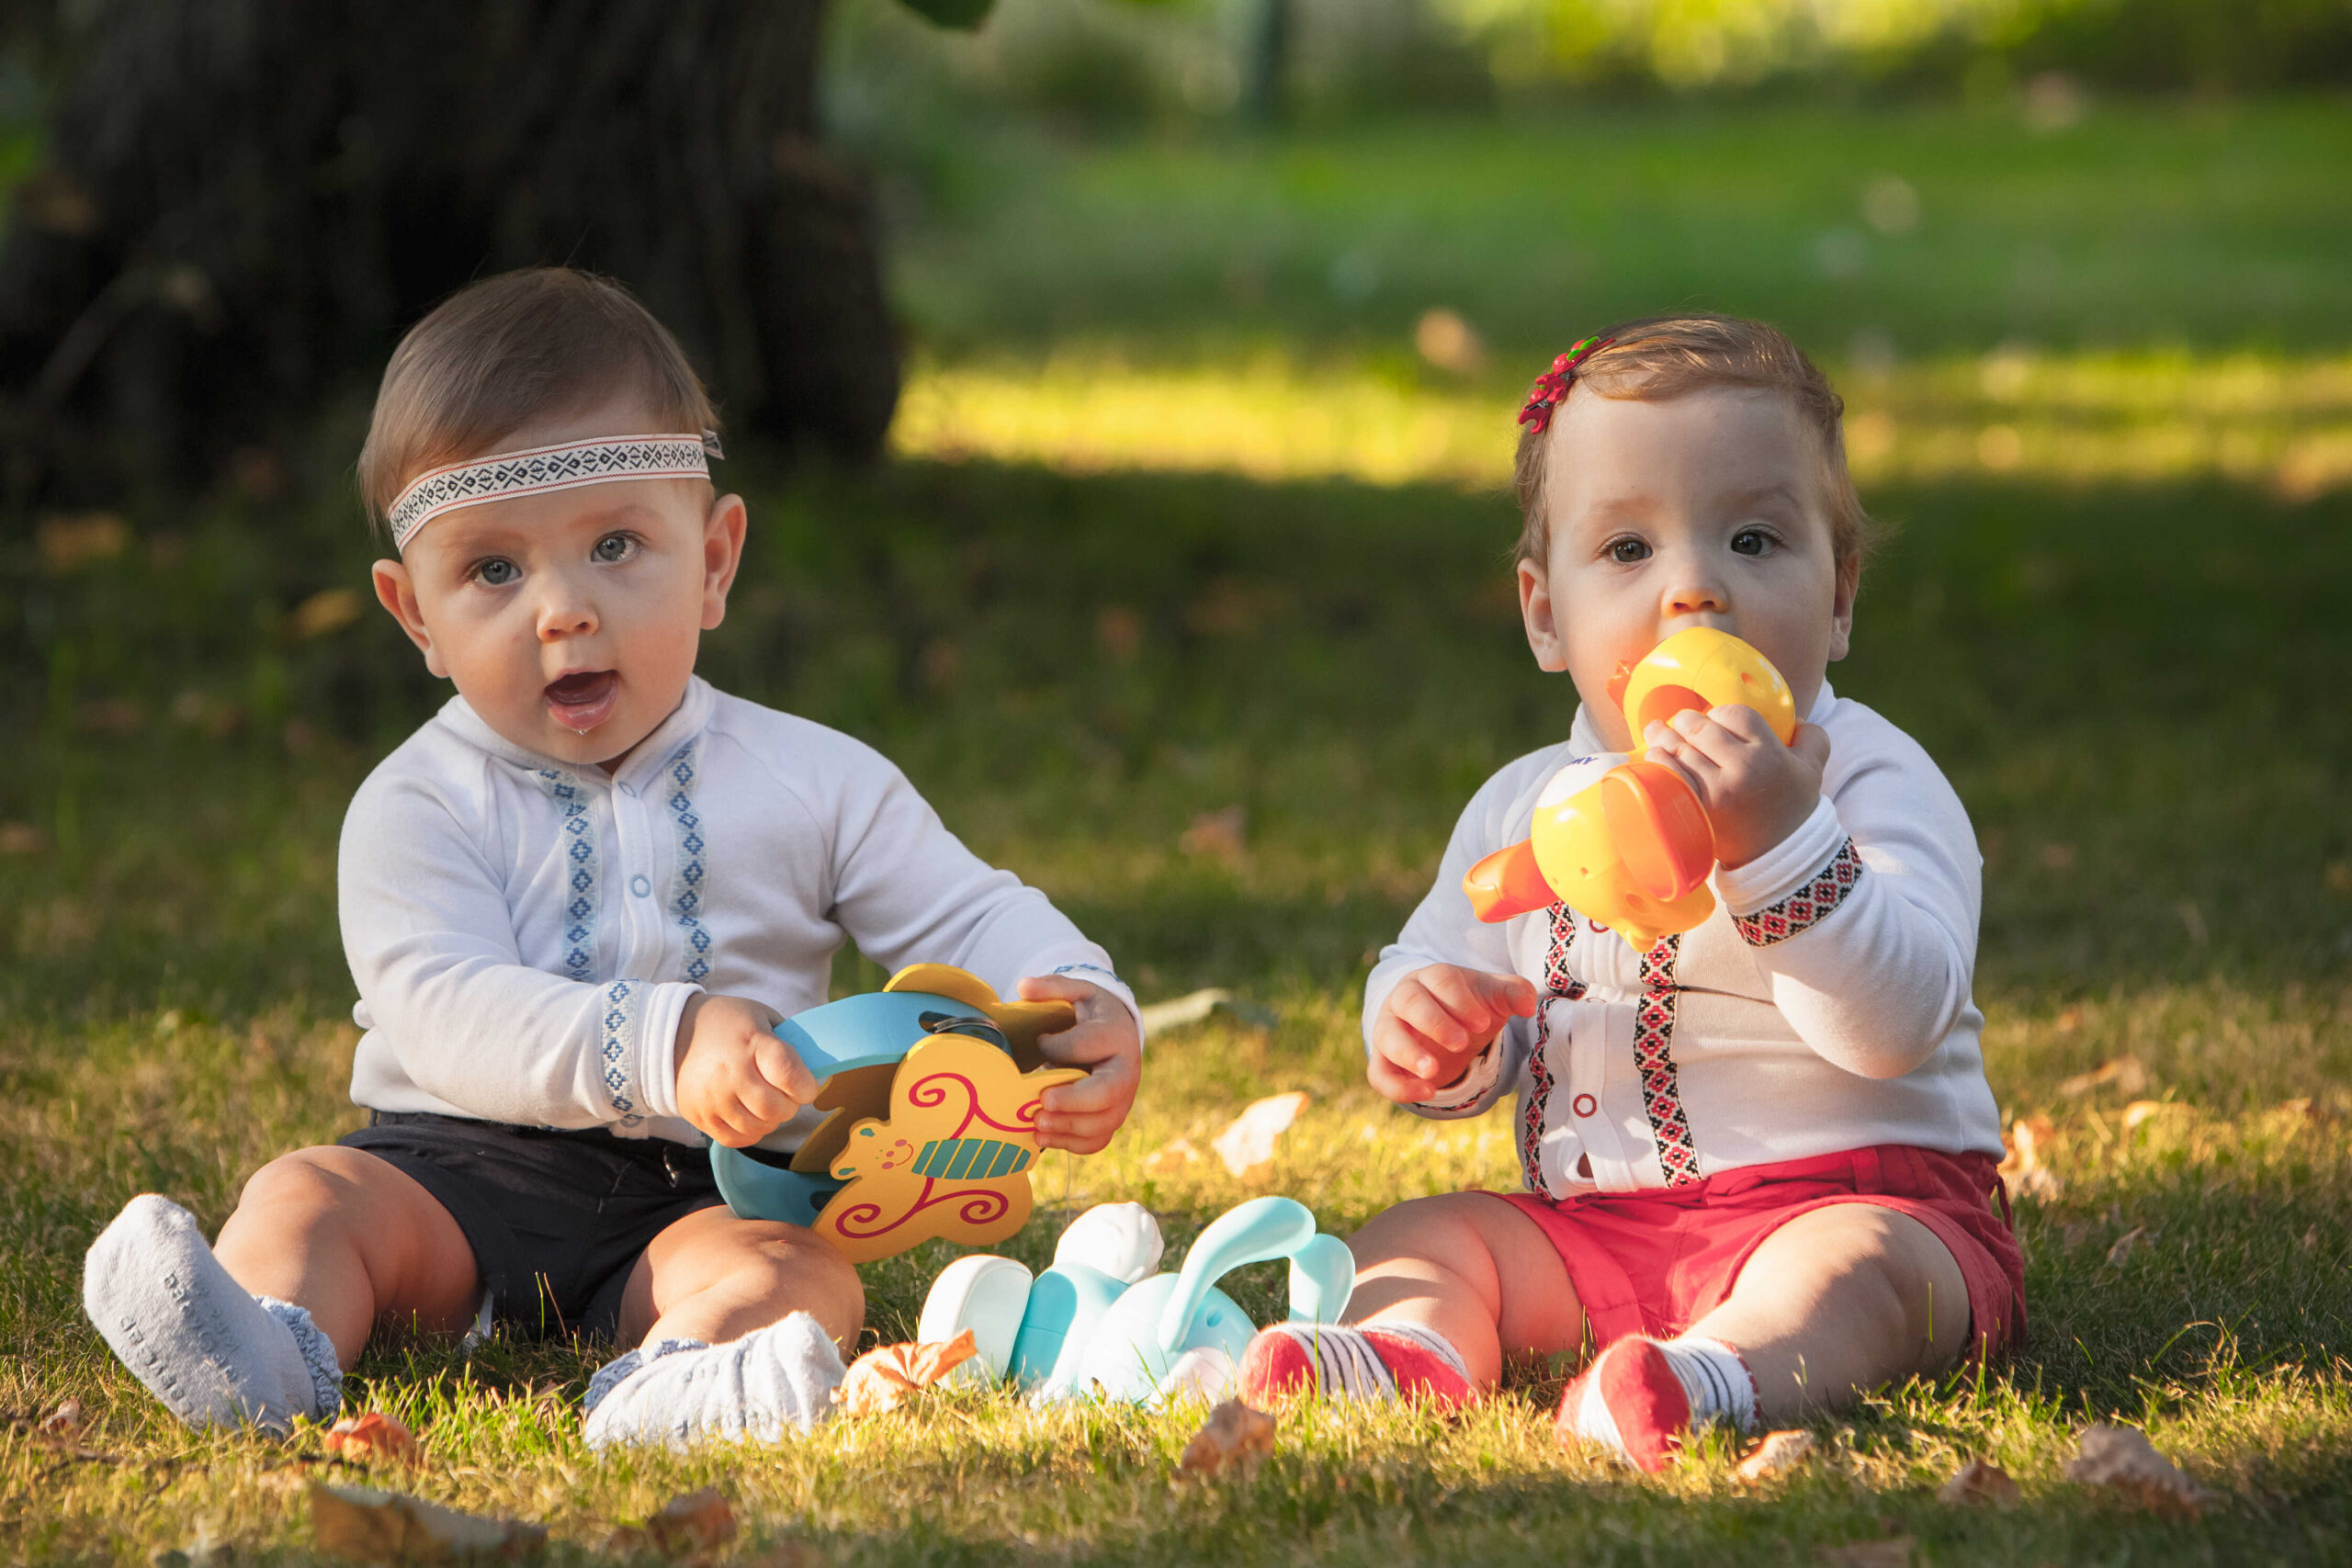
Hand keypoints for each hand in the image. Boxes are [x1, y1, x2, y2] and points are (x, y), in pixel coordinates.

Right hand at [673, 993, 818, 1146]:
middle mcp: (730, 1072)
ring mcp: (712, 1097)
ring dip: (771, 1120)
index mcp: (751, 1042)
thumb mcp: (761, 1017)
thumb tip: (814, 1070)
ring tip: (766, 1103)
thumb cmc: (728, 1024)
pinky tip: (750, 1115)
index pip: (788, 1074)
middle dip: (790, 1106)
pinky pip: (736, 1139)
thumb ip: (789, 1041)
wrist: (673, 1034)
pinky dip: (751, 1132)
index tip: (807, 1086)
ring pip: (758, 1128)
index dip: (806, 1086)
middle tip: (786, 1095)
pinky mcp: (699, 1115)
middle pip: (775, 1108)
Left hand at [1020, 975, 1141, 1154]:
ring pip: (1104, 1121)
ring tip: (1036, 1124)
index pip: (1088, 1044)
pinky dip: (1073, 1144)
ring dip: (1069, 1127)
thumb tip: (1023, 986)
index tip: (1038, 1042)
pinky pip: (1099, 1139)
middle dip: (1074, 1101)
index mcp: (1116, 1034)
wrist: (1118, 1034)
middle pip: (1108, 1091)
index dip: (1058, 1046)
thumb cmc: (1091, 1013)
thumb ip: (1052, 987)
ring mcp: (1124, 1097)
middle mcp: (1127, 1069)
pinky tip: (1045, 1138)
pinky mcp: (1114, 1116)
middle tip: (1042, 1102)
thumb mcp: (1077, 991)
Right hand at [1367, 964, 1536, 1104]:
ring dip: (1407, 1053)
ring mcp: (1389, 1028)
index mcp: (1432, 977)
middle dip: (1433, 1022)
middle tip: (1461, 1044)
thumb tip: (1529, 1005)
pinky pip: (1379, 1073)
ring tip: (1432, 1071)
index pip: (1440, 980)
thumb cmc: (1470, 1007)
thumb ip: (1515, 993)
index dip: (1459, 1001)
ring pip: (1386, 1036)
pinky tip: (1427, 1094)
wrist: (1446, 1027)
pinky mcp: (1383, 1060)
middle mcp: (1404, 998)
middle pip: (1409, 1002)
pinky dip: (1398, 1086)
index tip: (1482, 1023)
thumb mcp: (1494, 997)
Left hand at [1641, 707, 1831, 868]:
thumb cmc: (1792, 810)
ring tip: (1657, 732)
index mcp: (1770, 754)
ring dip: (1662, 737)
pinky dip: (1657, 762)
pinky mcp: (1696, 810)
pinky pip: (1667, 776)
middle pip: (1700, 729)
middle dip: (1684, 720)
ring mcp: (1716, 791)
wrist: (1779, 858)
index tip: (1712, 718)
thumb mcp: (1812, 770)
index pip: (1734, 714)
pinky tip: (1655, 756)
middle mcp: (1742, 769)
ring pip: (1678, 750)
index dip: (1719, 712)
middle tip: (1679, 722)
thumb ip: (1812, 738)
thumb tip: (1794, 718)